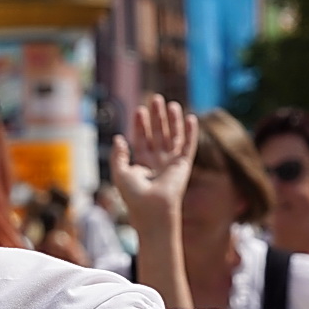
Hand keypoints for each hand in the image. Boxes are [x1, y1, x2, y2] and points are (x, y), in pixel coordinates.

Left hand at [110, 94, 196, 227]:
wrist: (151, 209)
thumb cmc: (134, 196)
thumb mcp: (120, 173)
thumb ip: (119, 155)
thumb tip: (118, 138)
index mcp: (143, 164)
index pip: (142, 139)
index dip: (140, 125)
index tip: (139, 110)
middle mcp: (158, 162)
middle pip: (158, 134)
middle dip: (157, 117)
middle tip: (155, 99)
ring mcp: (172, 163)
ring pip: (173, 136)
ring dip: (173, 120)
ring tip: (171, 104)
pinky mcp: (183, 165)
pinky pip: (188, 145)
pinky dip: (190, 132)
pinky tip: (190, 118)